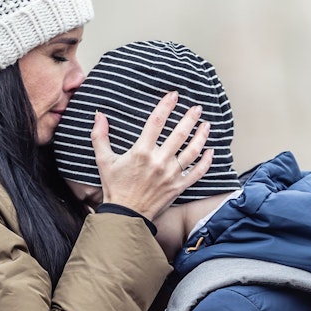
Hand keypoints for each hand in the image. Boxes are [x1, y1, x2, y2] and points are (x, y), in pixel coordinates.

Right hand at [92, 91, 212, 219]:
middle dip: (190, 118)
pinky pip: (197, 172)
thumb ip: (100, 136)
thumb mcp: (103, 160)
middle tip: (197, 108)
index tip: (174, 95)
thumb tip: (99, 114)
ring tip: (206, 124)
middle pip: (179, 134)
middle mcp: (159, 161)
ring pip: (192, 151)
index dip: (166, 105)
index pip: (156, 122)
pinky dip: (206, 161)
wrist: (125, 215)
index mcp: (141, 152)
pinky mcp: (178, 187)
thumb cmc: (114, 187)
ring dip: (201, 135)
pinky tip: (211, 151)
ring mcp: (171, 174)